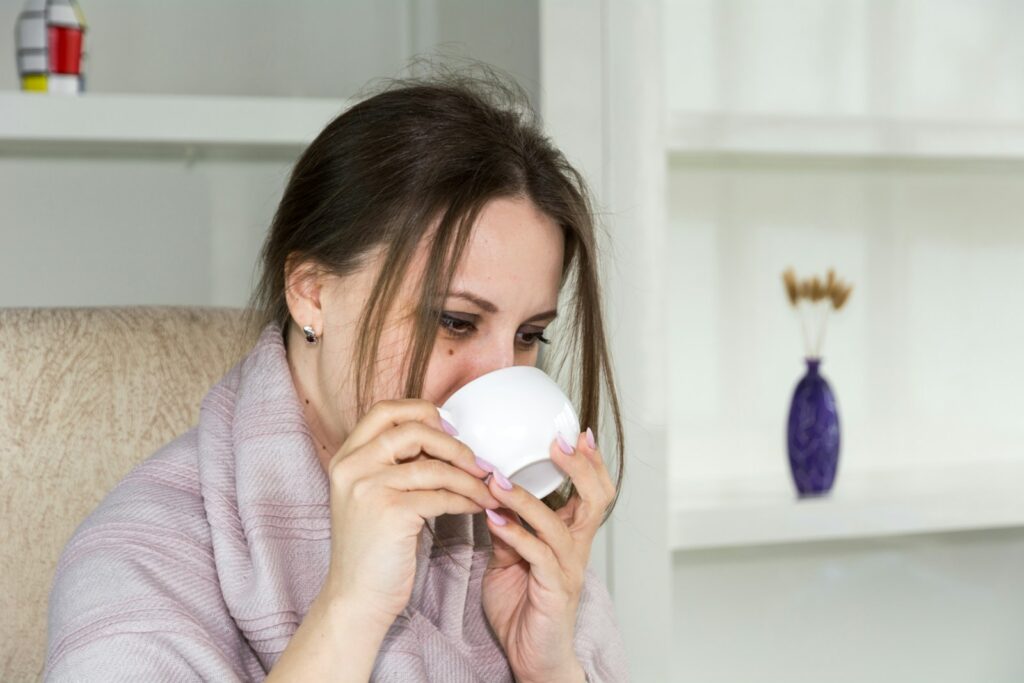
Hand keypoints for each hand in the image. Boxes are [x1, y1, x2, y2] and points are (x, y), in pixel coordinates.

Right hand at [322, 399, 499, 627]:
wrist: (356, 598)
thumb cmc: (372, 549)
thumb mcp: (370, 495)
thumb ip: (393, 464)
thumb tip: (443, 437)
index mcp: (346, 457)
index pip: (386, 411)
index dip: (422, 412)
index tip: (449, 430)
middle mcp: (353, 466)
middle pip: (413, 430)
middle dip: (454, 444)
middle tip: (477, 463)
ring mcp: (369, 487)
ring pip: (434, 466)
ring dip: (469, 478)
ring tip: (487, 489)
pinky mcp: (391, 512)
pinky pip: (442, 495)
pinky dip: (466, 499)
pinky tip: (477, 507)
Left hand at [480, 428, 613, 682]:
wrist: (532, 658)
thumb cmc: (524, 608)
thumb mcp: (510, 557)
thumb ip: (507, 527)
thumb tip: (489, 496)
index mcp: (570, 536)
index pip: (592, 491)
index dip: (588, 462)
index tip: (573, 433)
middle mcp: (576, 549)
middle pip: (597, 499)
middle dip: (580, 467)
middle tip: (556, 443)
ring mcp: (568, 570)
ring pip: (558, 525)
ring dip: (527, 499)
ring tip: (498, 482)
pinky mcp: (554, 591)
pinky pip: (539, 556)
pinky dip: (516, 535)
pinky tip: (494, 520)